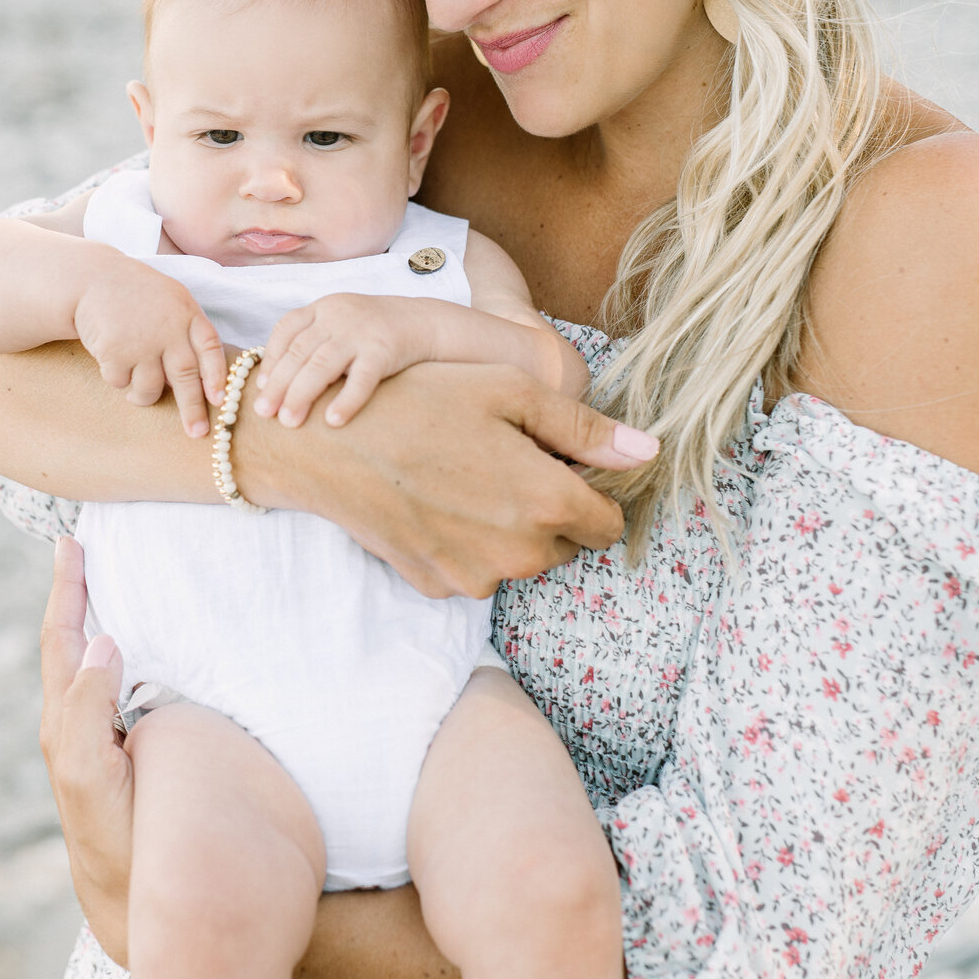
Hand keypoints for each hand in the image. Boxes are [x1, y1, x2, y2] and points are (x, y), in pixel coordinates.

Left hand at [39, 537, 131, 965]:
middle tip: (81, 549)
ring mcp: (100, 745)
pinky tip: (140, 653)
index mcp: (66, 727)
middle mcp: (77, 730)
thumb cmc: (118, 847)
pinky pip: (115, 692)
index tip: (72, 543)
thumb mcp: (91, 779)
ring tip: (105, 586)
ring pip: (90, 669)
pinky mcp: (127, 759)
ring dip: (92, 625)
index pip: (61, 643)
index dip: (66, 592)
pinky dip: (119, 659)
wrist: (142, 912)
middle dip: (72, 597)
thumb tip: (101, 641)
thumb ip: (86, 713)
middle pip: (68, 648)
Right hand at [73, 255, 225, 436]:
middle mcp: (168, 330)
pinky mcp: (114, 352)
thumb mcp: (173, 301)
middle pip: (186, 377)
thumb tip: (204, 381)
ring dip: (144, 395)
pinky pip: (121, 383)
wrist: (93, 279)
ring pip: (151, 389)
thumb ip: (189, 333)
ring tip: (137, 383)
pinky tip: (113, 357)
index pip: (211, 349)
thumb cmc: (140, 296)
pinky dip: (118, 378)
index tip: (221, 401)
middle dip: (193, 410)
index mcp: (187, 314)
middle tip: (198, 433)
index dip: (217, 377)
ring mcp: (141, 342)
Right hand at [238, 360, 656, 597]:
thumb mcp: (509, 392)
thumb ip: (584, 428)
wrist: (329, 442)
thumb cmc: (422, 401)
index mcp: (547, 503)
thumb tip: (649, 452)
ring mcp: (474, 577)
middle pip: (563, 544)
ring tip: (462, 476)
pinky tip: (435, 501)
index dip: (589, 491)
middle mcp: (518, 554)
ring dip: (506, 528)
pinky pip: (473, 570)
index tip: (558, 465)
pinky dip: (465, 543)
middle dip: (545, 509)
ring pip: (517, 559)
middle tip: (499, 460)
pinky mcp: (435, 586)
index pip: (608, 525)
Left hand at [255, 294, 427, 427]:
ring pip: (322, 365)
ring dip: (301, 395)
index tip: (261, 387)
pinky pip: (361, 379)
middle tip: (264, 413)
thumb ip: (312, 342)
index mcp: (323, 308)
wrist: (424, 322)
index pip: (286, 329)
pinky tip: (332, 420)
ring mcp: (361, 332)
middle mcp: (338, 316)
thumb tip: (274, 382)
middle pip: (299, 351)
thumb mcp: (339, 324)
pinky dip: (346, 400)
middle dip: (279, 384)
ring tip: (289, 422)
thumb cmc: (373, 331)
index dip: (271, 358)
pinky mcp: (384, 351)